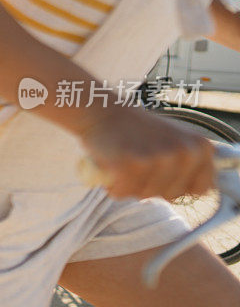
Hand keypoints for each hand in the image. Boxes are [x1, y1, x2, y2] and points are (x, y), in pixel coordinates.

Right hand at [79, 107, 214, 200]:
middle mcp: (184, 152)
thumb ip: (192, 164)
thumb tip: (204, 190)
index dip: (178, 184)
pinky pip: (122, 192)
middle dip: (152, 185)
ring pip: (146, 195)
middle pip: (172, 196)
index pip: (201, 189)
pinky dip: (113, 184)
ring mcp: (158, 158)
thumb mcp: (175, 140)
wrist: (102, 111)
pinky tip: (112, 164)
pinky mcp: (131, 164)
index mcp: (201, 147)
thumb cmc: (136, 129)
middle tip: (139, 160)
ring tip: (125, 160)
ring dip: (130, 184)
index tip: (162, 168)